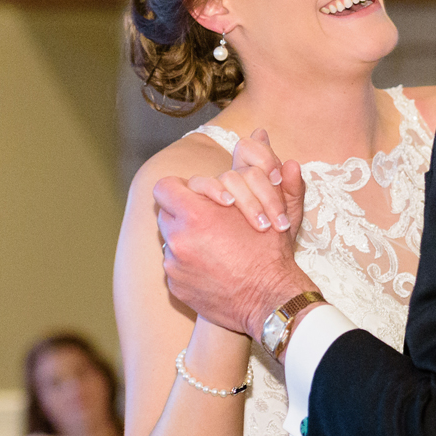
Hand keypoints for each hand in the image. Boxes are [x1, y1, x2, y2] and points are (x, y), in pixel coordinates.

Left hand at [154, 174, 313, 338]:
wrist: (270, 300)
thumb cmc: (271, 253)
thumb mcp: (267, 206)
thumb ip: (257, 172)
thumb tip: (262, 134)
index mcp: (196, 214)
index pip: (164, 188)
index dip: (179, 189)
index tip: (195, 197)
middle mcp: (178, 238)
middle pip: (165, 214)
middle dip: (184, 214)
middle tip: (207, 220)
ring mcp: (174, 265)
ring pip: (170, 241)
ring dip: (187, 240)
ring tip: (214, 247)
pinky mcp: (176, 286)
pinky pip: (175, 267)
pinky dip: (190, 265)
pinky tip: (213, 269)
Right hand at [192, 128, 303, 233]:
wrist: (260, 269)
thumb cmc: (275, 240)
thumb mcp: (288, 216)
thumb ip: (292, 189)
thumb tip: (292, 164)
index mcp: (253, 174)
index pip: (250, 148)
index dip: (263, 156)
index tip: (276, 179)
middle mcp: (233, 178)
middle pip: (244, 170)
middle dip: (265, 194)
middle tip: (279, 221)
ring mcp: (215, 190)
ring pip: (227, 179)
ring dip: (248, 201)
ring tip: (263, 225)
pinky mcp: (198, 203)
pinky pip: (199, 185)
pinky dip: (215, 190)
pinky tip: (228, 203)